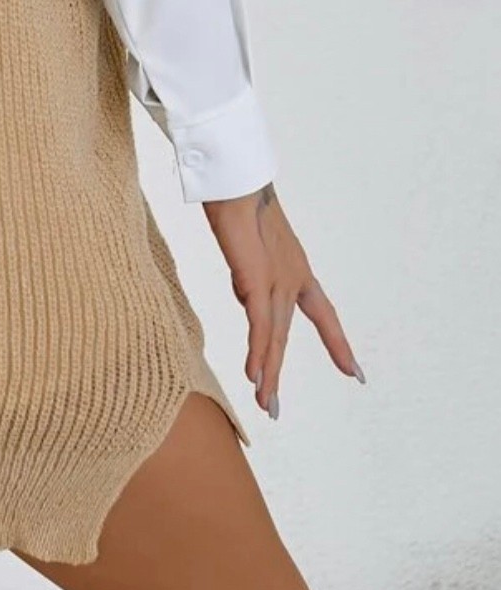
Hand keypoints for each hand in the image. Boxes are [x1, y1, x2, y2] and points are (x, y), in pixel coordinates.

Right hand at [202, 182, 362, 418]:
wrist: (237, 182)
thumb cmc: (238, 200)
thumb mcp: (249, 244)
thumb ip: (252, 272)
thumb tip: (248, 297)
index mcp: (296, 268)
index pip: (323, 313)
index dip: (336, 343)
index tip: (354, 372)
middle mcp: (292, 278)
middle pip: (287, 334)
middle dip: (279, 371)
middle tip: (275, 407)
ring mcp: (277, 281)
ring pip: (274, 337)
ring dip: (268, 373)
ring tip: (265, 404)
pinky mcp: (257, 281)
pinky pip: (260, 327)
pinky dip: (259, 353)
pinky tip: (256, 376)